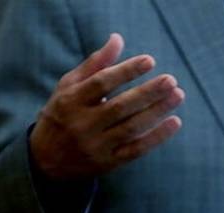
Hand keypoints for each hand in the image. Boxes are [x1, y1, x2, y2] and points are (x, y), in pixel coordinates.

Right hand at [30, 33, 184, 180]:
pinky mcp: (108, 163)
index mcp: (70, 101)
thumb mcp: (69, 87)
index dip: (126, 71)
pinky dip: (157, 136)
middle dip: (147, 93)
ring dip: (157, 111)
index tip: (149, 60)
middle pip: (120, 107)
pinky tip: (175, 121)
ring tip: (177, 95)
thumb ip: (95, 64)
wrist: (46, 160)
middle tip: (171, 80)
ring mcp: (95, 145)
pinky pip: (136, 150)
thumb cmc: (63, 114)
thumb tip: (118, 38)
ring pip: (131, 128)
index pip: (101, 83)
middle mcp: (82, 124)